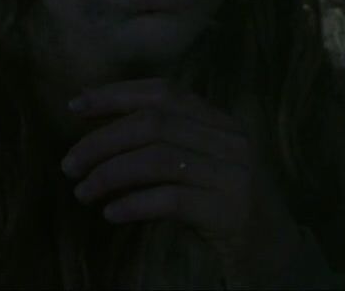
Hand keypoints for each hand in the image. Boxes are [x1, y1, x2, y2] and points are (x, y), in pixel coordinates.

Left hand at [59, 78, 303, 286]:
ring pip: (157, 159)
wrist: (276, 252)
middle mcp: (231, 139)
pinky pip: (171, 199)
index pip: (163, 92)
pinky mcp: (231, 211)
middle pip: (152, 125)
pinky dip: (134, 204)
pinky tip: (111, 214)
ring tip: (82, 192)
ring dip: (110, 174)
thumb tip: (95, 121)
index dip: (115, 94)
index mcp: (220, 120)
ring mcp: (234, 174)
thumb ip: (162, 139)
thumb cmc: (222, 203)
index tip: (74, 105)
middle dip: (101, 141)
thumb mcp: (198, 162)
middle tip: (69, 164)